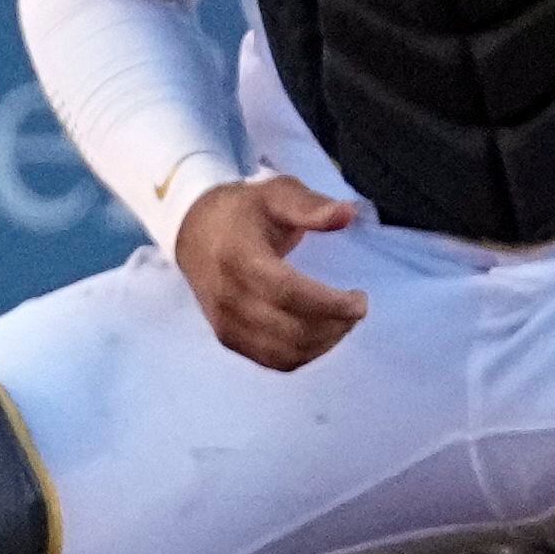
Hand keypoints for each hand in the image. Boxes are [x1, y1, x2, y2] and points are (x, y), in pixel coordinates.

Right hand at [172, 174, 367, 369]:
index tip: (360, 301)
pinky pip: (271, 360)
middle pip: (288, 329)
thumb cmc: (243, 211)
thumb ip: (310, 206)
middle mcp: (228, 296)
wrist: (194, 231)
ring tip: (344, 320)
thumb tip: (348, 213)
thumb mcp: (275, 193)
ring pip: (282, 352)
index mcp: (239, 257)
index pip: (287, 292)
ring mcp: (225, 322)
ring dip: (322, 344)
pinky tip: (322, 335)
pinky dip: (303, 355)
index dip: (327, 303)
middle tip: (358, 308)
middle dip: (333, 326)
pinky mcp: (228, 338)